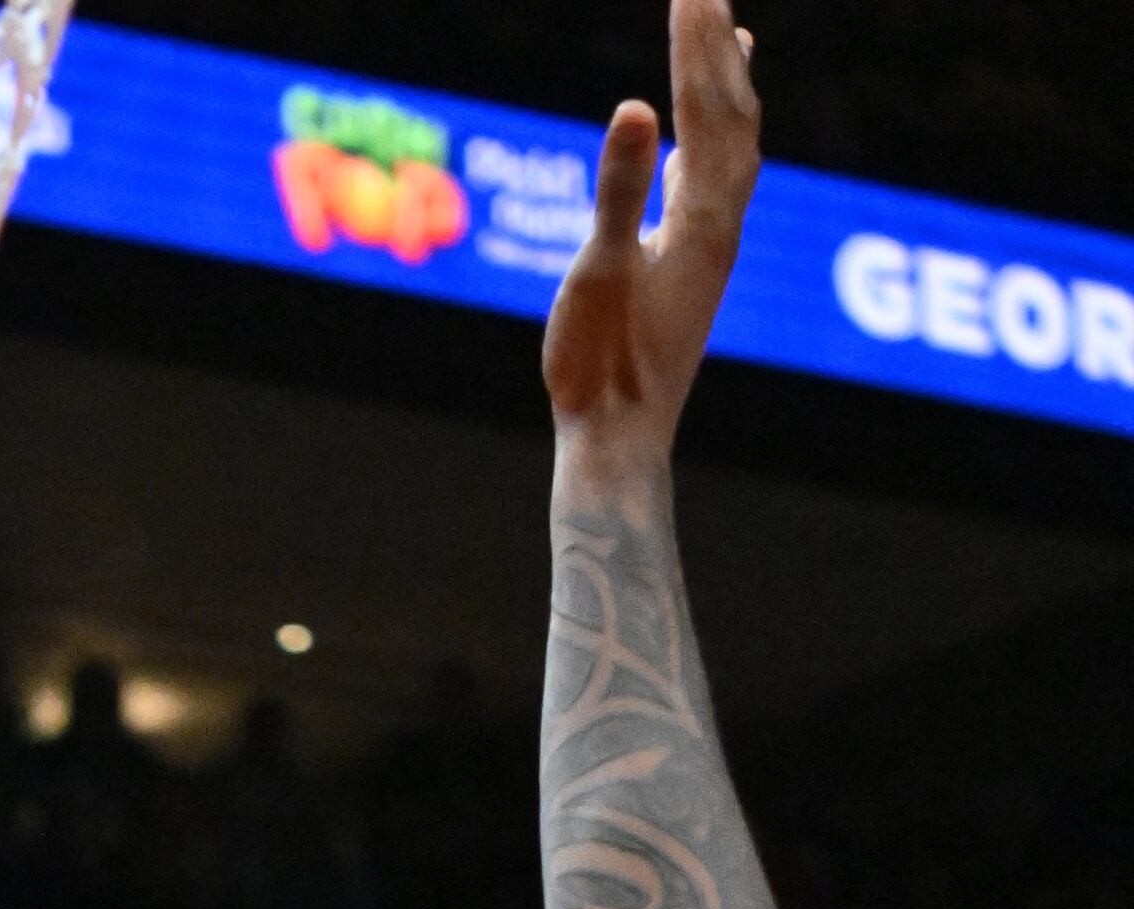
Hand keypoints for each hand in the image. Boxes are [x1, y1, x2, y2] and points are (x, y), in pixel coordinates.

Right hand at [541, 0, 759, 452]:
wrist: (622, 442)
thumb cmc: (601, 366)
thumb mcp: (599, 270)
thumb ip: (617, 188)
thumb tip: (635, 108)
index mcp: (701, 218)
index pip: (704, 108)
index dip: (695, 45)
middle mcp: (720, 224)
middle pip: (733, 116)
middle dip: (718, 50)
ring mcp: (712, 247)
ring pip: (736, 148)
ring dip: (731, 90)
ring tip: (736, 40)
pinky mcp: (695, 269)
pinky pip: (719, 185)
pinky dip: (718, 143)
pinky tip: (704, 143)